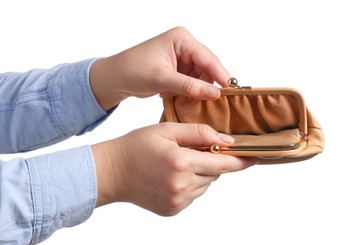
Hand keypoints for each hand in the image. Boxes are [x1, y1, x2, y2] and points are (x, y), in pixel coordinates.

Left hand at [89, 26, 230, 110]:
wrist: (116, 78)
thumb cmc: (132, 70)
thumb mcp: (162, 79)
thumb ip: (189, 86)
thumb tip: (215, 94)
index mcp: (180, 39)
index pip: (207, 57)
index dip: (220, 75)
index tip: (231, 91)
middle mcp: (184, 46)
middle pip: (207, 67)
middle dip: (209, 85)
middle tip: (215, 103)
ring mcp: (182, 58)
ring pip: (201, 77)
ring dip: (199, 90)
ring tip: (194, 102)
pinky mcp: (179, 69)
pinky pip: (193, 82)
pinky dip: (191, 92)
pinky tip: (185, 99)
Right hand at [92, 123, 257, 215]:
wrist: (112, 172)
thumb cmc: (136, 146)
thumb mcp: (167, 130)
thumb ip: (199, 133)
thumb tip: (227, 140)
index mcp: (181, 162)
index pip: (223, 163)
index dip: (241, 160)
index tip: (255, 157)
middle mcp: (182, 185)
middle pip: (214, 173)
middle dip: (210, 160)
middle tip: (192, 150)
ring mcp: (178, 201)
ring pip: (205, 184)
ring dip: (200, 173)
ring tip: (178, 163)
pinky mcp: (173, 209)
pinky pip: (193, 195)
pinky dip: (190, 184)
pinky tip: (172, 176)